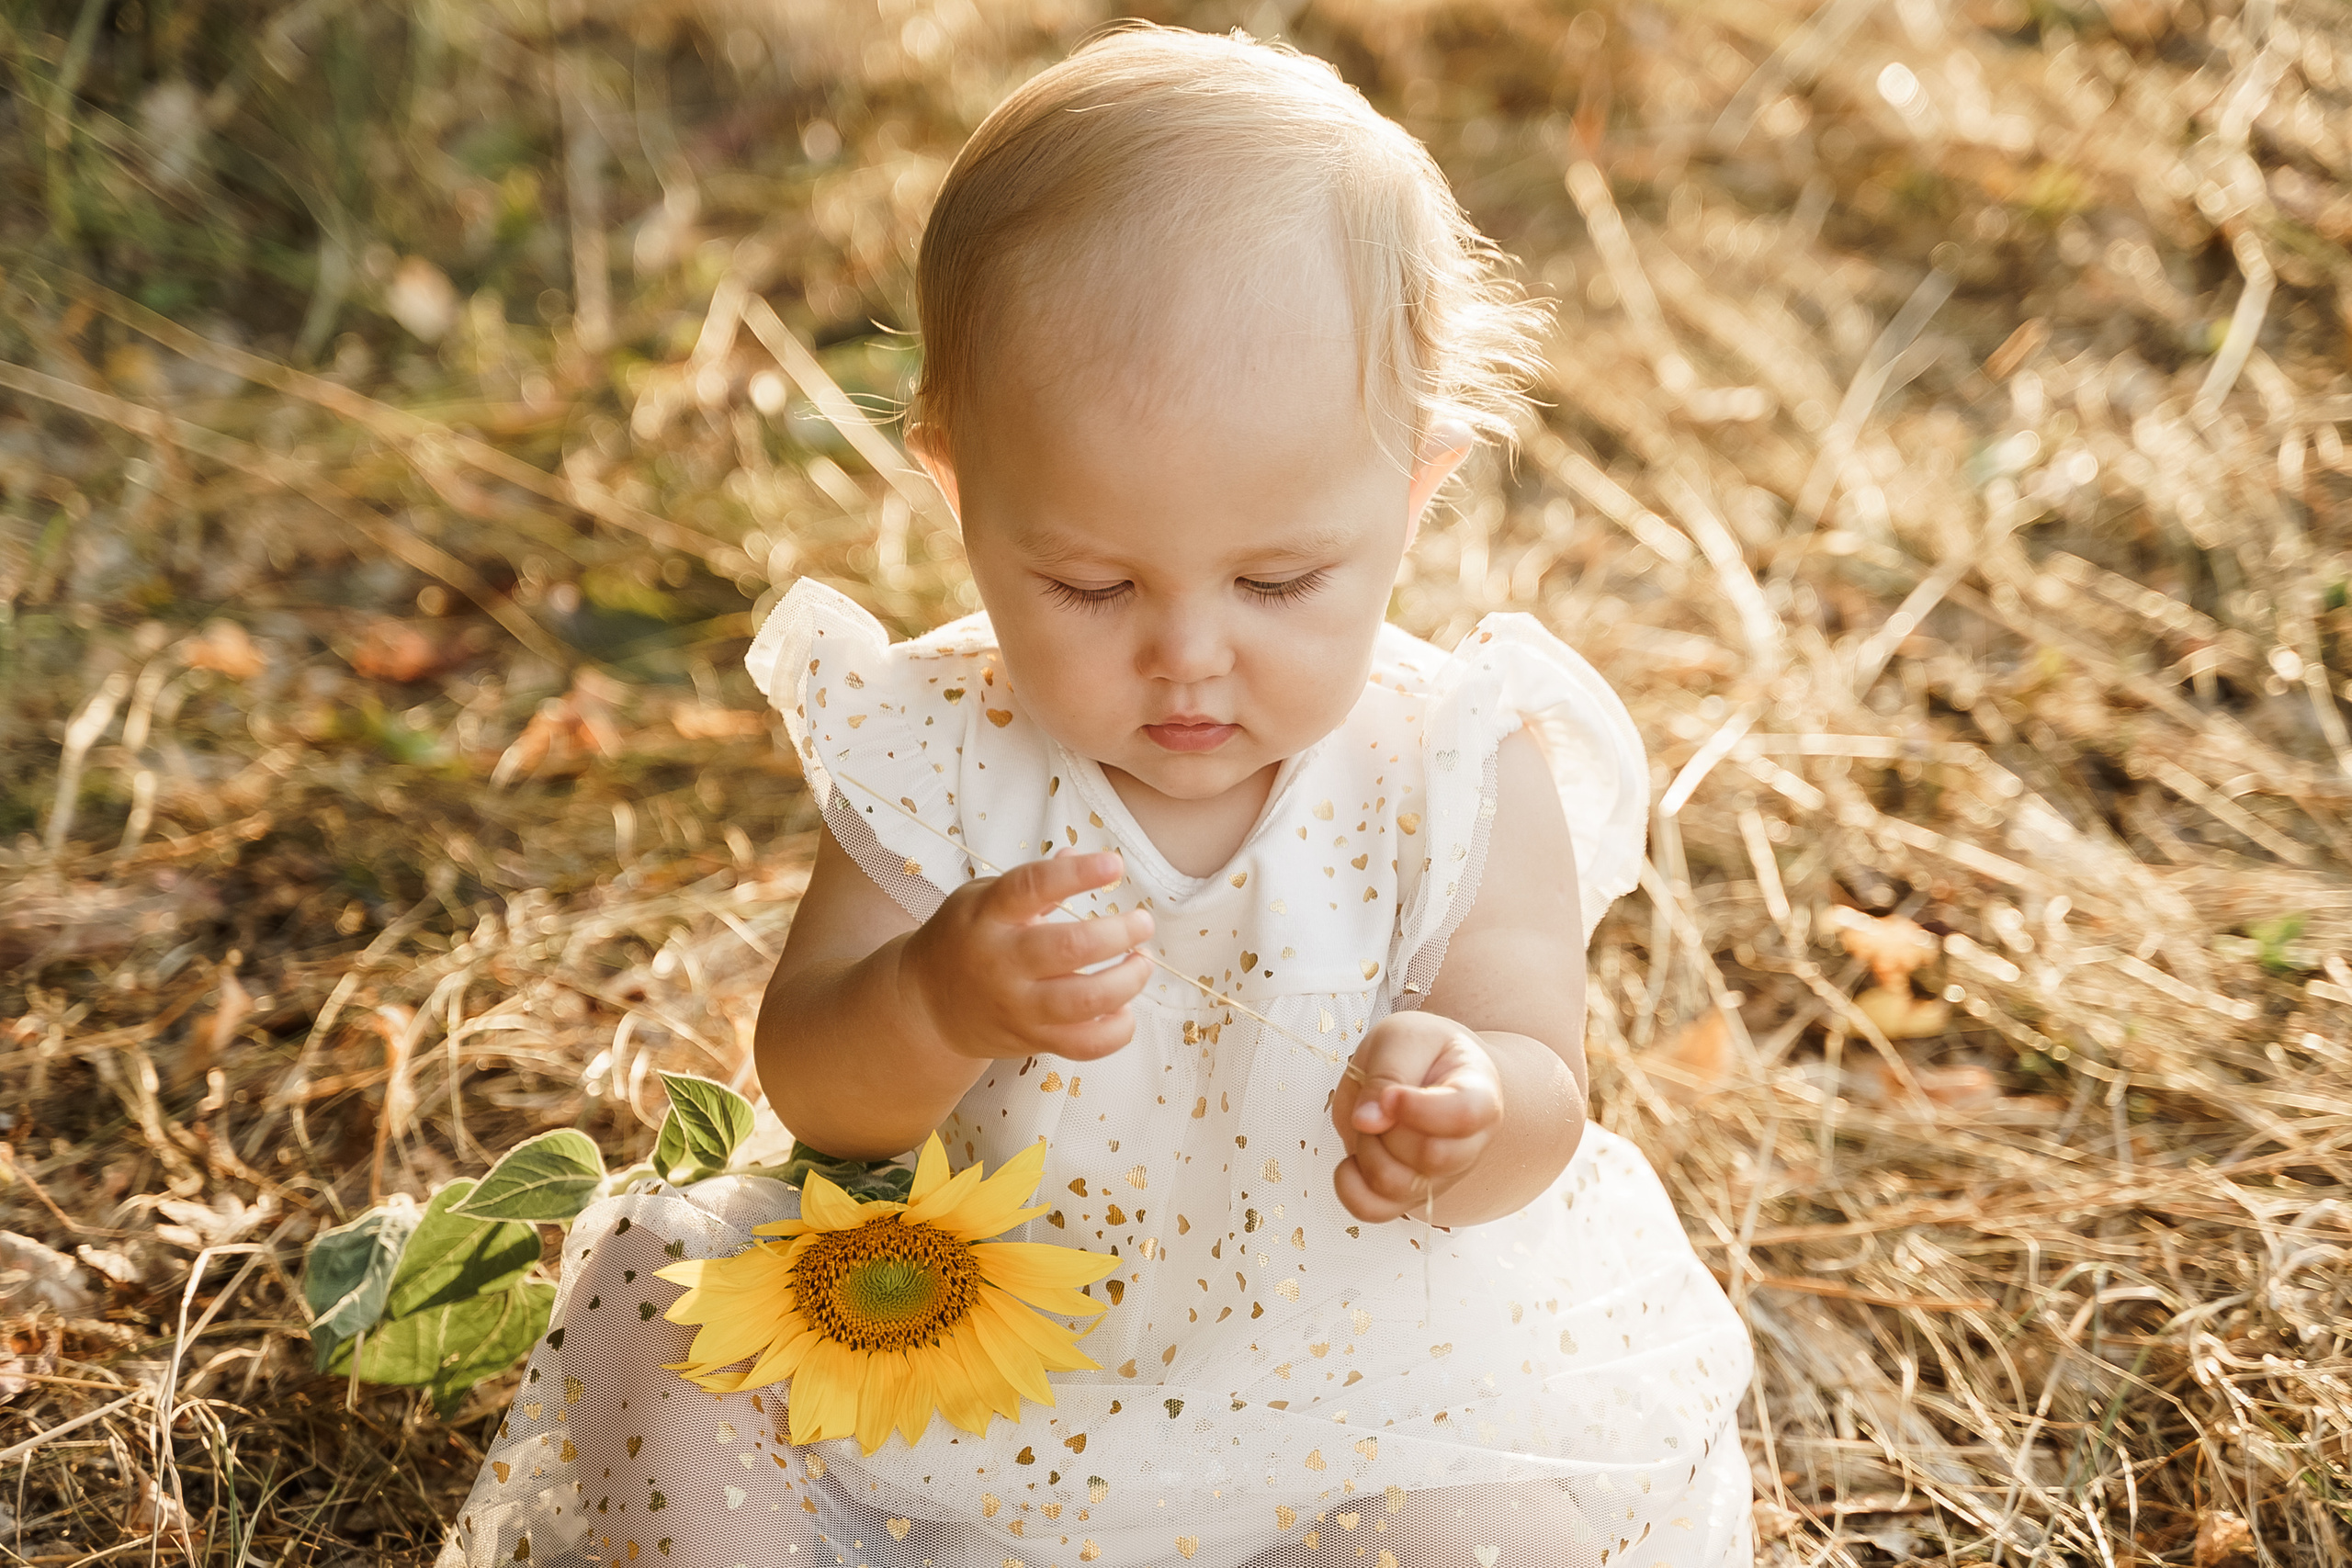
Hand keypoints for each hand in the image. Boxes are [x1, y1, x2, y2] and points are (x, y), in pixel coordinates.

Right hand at [902, 850, 1152, 1062]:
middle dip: (1119, 934)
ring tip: (1143, 963)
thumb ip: (1034, 882)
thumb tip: (1077, 854)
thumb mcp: (983, 899)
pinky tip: (1124, 1008)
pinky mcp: (1031, 1040)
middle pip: (1070, 948)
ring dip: (1127, 981)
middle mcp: (1002, 961)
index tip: (1114, 865)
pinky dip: (1116, 1030)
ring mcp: (1017, 1005)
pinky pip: (1084, 1045)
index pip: (1033, 887)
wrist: (926, 1004)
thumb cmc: (964, 939)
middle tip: (1142, 923)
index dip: (1077, 875)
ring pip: (1084, 1001)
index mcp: (988, 915)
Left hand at [1330, 1012, 1502, 1223]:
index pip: (1464, 1116)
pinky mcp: (1408, 1196)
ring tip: (1371, 1123)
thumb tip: (1367, 1121)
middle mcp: (1469, 1145)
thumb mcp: (1402, 1037)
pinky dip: (1350, 1186)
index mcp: (1480, 1095)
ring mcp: (1440, 1178)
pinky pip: (1373, 1210)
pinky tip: (1351, 1159)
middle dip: (1387, 1125)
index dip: (1421, 1110)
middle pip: (1428, 1157)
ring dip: (1366, 1150)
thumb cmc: (1420, 1050)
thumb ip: (1386, 1072)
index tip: (1392, 1096)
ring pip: (1396, 1185)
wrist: (1424, 1072)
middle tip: (1381, 1098)